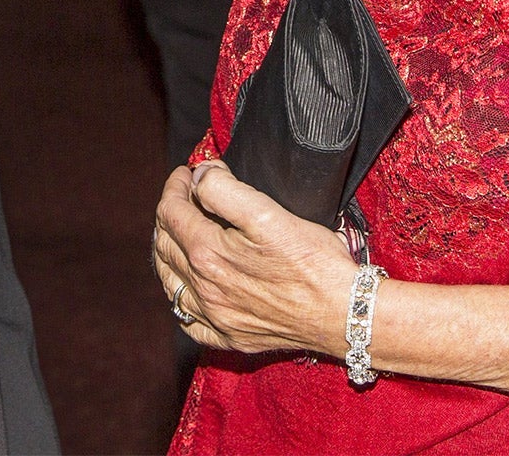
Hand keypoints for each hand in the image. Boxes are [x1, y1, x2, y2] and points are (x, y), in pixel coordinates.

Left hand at [150, 160, 357, 356]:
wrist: (344, 313)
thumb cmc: (314, 262)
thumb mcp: (269, 213)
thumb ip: (225, 190)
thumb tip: (200, 176)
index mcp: (209, 254)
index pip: (170, 213)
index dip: (174, 186)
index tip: (186, 172)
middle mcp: (205, 289)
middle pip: (164, 245)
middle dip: (168, 213)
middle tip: (184, 195)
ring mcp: (216, 318)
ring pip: (170, 282)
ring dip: (167, 251)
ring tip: (180, 232)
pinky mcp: (230, 336)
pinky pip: (188, 321)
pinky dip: (181, 298)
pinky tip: (190, 287)